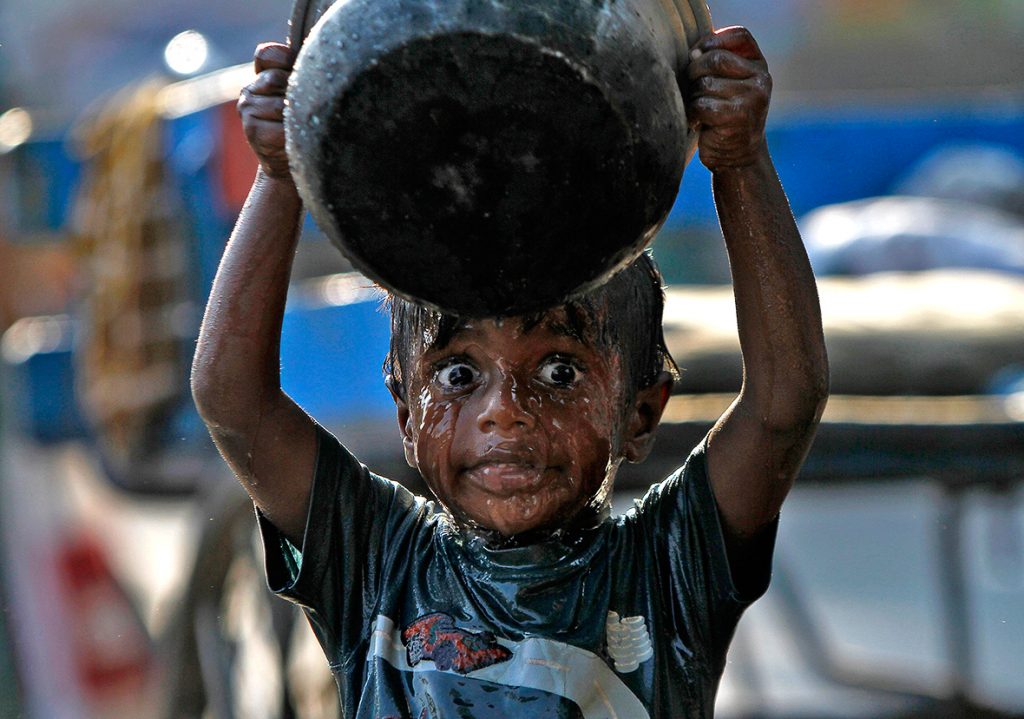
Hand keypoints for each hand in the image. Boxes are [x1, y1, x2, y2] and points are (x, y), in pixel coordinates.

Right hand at [238, 42, 294, 180]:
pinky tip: (294, 140)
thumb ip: (300, 78)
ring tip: (300, 127)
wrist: (288, 165)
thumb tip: (320, 58)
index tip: (296, 71)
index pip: (267, 54)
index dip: (284, 59)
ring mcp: (248, 110)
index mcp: (261, 78)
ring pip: (281, 104)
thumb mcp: (301, 98)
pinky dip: (294, 134)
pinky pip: (282, 127)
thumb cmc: (301, 128)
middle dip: (296, 93)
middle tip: (302, 111)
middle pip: (279, 79)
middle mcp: (249, 92)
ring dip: (297, 116)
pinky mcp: (253, 131)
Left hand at [684, 26, 770, 170]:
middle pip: (715, 59)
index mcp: (759, 66)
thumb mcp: (728, 84)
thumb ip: (716, 63)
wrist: (739, 156)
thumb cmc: (726, 114)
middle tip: (692, 88)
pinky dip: (693, 114)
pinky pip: (701, 105)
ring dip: (694, 96)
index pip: (740, 36)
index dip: (713, 39)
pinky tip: (699, 123)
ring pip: (705, 84)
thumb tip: (693, 54)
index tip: (696, 53)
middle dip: (694, 71)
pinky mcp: (736, 117)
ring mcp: (751, 99)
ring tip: (700, 109)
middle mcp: (760, 80)